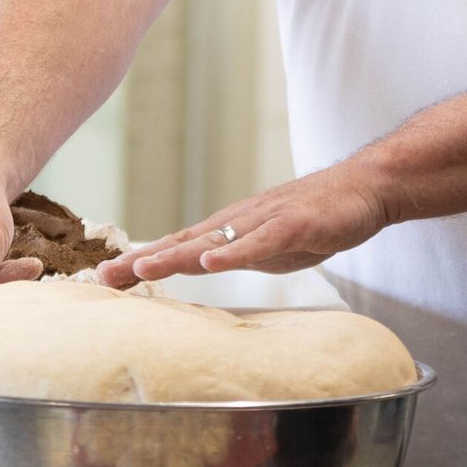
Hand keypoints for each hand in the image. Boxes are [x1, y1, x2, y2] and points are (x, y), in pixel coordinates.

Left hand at [95, 163, 390, 286]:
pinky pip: (260, 243)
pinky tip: (211, 264)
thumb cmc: (318, 217)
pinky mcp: (295, 225)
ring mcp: (266, 221)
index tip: (104, 279)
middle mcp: (241, 221)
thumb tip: (205, 269)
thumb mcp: (269, 245)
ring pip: (215, 241)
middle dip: (142, 261)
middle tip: (101, 278)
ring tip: (142, 269)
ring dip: (176, 255)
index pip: (179, 246)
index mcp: (232, 228)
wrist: (364, 187)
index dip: (142, 262)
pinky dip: (234, 253)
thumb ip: (238, 255)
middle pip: (184, 243)